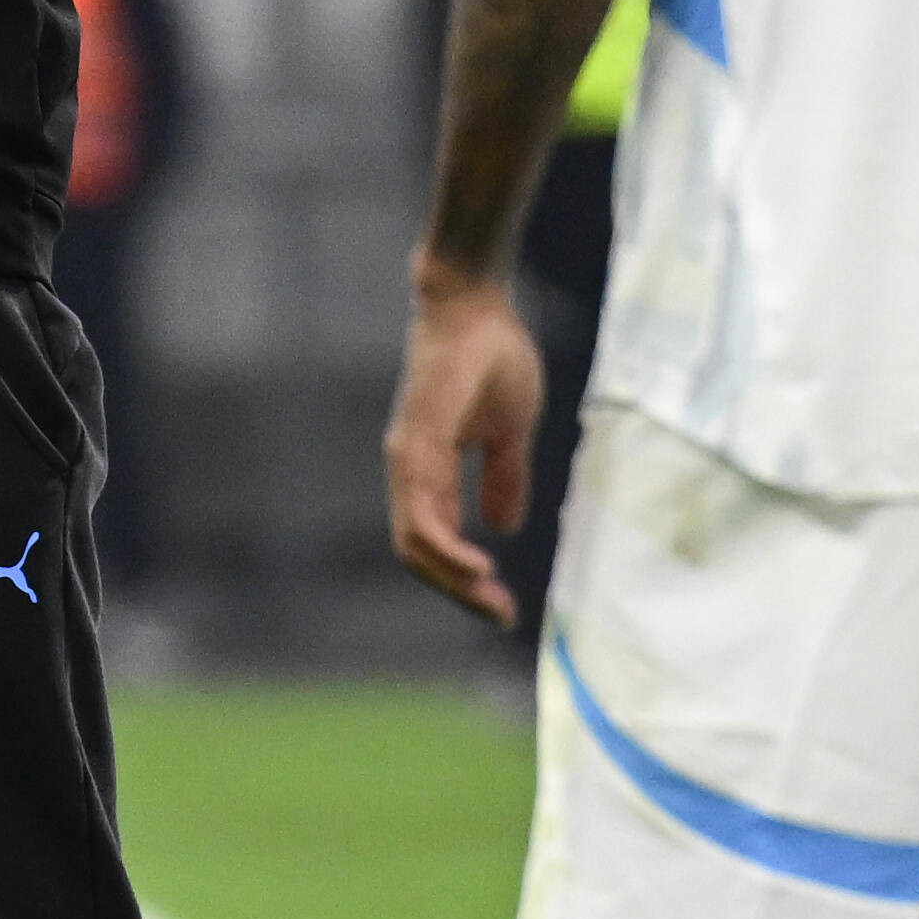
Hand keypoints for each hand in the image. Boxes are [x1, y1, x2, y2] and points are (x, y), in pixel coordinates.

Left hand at [384, 264, 555, 625]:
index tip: (505, 606)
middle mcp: (409, 470)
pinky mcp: (417, 441)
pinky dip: (445, 545)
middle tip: (501, 616)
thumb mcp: (509, 431)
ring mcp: (408, 457)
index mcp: (429, 471)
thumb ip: (504, 477)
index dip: (465, 580)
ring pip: (415, 541)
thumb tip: (504, 527)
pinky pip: (421, 508)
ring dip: (452, 579)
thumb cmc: (490, 356)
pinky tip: (478, 565)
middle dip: (460, 593)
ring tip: (491, 600)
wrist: (474, 303)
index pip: (434, 542)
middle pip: (419, 554)